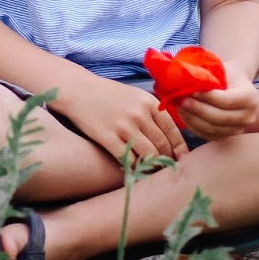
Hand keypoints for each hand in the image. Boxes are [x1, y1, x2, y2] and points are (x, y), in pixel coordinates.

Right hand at [58, 75, 188, 162]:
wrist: (78, 90)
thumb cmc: (109, 94)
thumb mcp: (135, 96)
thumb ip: (153, 112)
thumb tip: (172, 138)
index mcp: (149, 102)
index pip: (172, 131)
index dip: (179, 148)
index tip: (180, 159)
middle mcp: (139, 114)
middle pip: (162, 146)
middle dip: (166, 160)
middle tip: (164, 168)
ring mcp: (123, 126)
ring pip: (148, 155)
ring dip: (151, 166)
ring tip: (150, 170)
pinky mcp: (107, 137)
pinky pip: (128, 159)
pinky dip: (133, 167)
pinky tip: (132, 167)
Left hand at [174, 80, 258, 140]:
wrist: (231, 84)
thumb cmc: (223, 73)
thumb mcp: (220, 70)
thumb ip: (208, 77)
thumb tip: (188, 82)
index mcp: (250, 97)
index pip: (227, 100)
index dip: (208, 97)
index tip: (192, 91)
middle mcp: (249, 116)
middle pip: (220, 117)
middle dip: (198, 109)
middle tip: (182, 100)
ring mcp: (239, 129)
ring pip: (212, 129)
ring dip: (193, 118)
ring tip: (180, 106)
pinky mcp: (226, 136)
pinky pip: (207, 135)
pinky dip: (192, 125)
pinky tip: (183, 114)